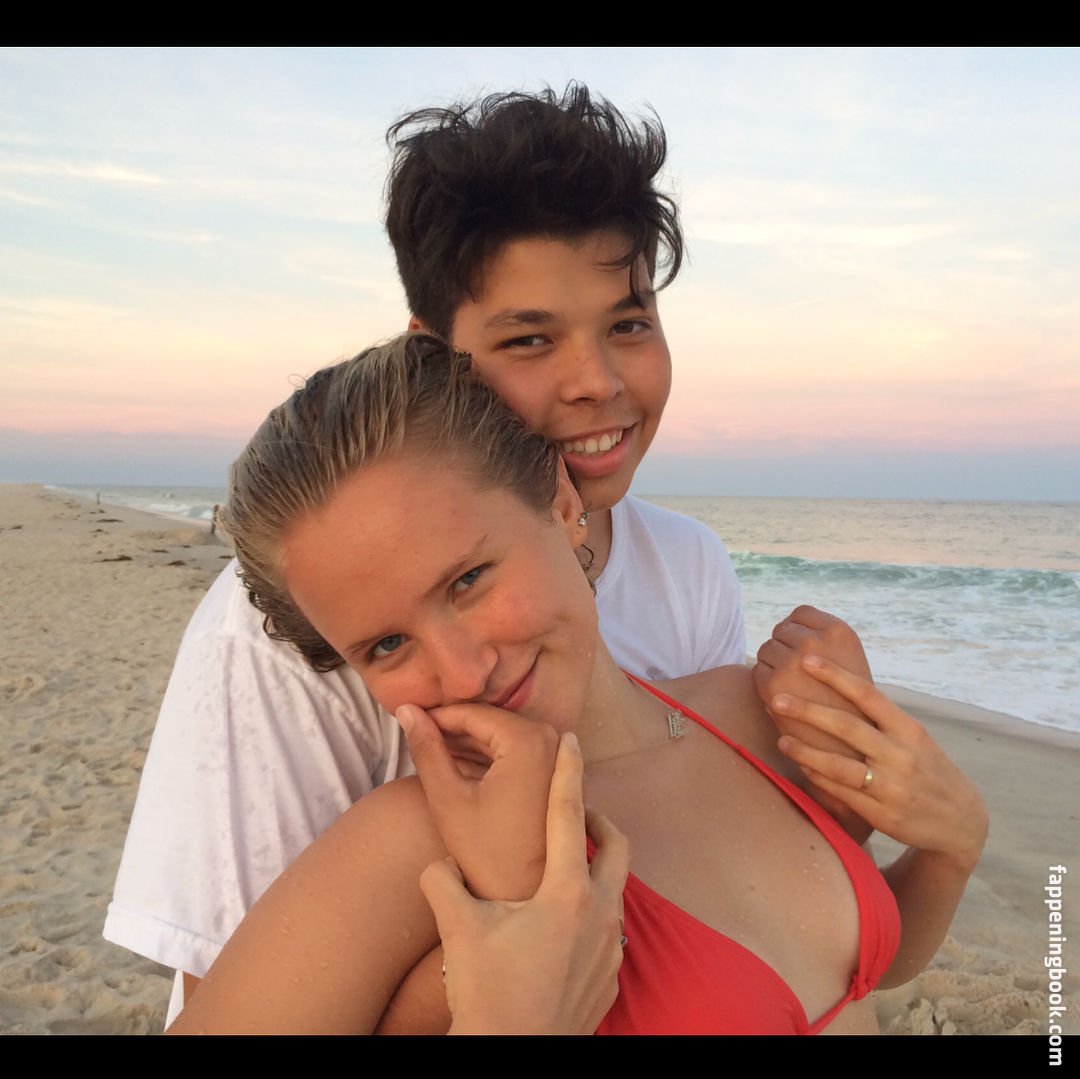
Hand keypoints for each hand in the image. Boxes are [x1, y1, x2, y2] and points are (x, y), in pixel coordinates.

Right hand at [398, 701, 558, 899]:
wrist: (526, 899)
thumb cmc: (486, 855)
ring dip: (470, 745)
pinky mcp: (559, 776)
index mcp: (530, 740)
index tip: (406, 720)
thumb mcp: (447, 799)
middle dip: (453, 730)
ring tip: (433, 756)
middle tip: (417, 739)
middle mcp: (554, 740)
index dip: (436, 716)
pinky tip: (460, 771)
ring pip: (504, 738)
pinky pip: (520, 754)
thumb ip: (425, 749)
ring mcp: (561, 758)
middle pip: (492, 723)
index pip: (473, 713)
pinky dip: (490, 759)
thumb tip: (405, 709)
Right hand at [420, 731, 628, 1034]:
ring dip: (593, 870)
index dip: (568, 772)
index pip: (569, 814)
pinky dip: (591, 913)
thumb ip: (443, 880)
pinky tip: (560, 927)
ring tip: (562, 871)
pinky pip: (610, 930)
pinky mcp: (610, 978)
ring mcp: (611, 948)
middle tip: (576, 813)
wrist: (513, 1056)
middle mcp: (600, 913)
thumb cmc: (488, 991)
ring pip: (615, 890)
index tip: (571, 740)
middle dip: (599, 821)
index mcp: (567, 890)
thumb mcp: (458, 926)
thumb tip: (436, 862)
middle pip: (616, 846)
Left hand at [754, 605, 872, 755]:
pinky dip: (764, 682)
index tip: (802, 648)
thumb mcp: (848, 662)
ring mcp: (792, 663)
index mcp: (839, 632)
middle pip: (781, 630)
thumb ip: (824, 639)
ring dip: (772, 664)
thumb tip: (787, 621)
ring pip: (766, 649)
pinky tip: (783, 697)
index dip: (797, 628)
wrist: (849, 747)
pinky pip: (757, 671)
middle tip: (796, 671)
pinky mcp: (772, 685)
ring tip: (791, 685)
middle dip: (784, 646)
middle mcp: (814, 643)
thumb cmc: (848, 704)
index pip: (801, 612)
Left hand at [772, 655, 987, 870]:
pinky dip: (818, 778)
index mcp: (908, 729)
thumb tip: (838, 686)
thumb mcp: (914, 738)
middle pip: (848, 727)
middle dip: (809, 711)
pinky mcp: (882, 814)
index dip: (836, 676)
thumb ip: (881, 718)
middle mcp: (900, 755)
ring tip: (781, 738)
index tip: (807, 659)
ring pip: (839, 765)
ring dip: (805, 751)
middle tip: (777, 697)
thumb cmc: (927, 769)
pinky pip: (842, 792)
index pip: (869, 695)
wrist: (960, 821)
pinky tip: (800, 766)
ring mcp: (891, 786)